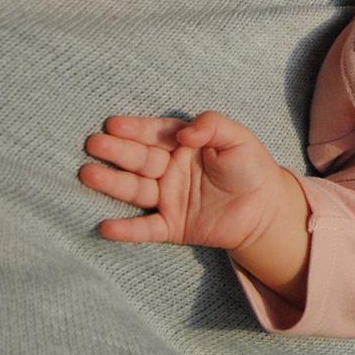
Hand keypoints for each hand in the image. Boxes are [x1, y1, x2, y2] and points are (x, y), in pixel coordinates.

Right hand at [80, 112, 289, 250]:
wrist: (267, 208)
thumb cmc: (251, 167)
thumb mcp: (238, 138)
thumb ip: (212, 126)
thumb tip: (184, 133)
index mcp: (183, 145)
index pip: (155, 134)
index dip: (135, 129)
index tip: (113, 124)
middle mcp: (170, 169)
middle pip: (139, 159)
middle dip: (116, 151)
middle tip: (93, 144)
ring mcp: (168, 198)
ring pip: (136, 190)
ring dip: (112, 184)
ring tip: (88, 175)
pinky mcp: (172, 226)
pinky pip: (146, 228)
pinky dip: (127, 229)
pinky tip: (106, 227)